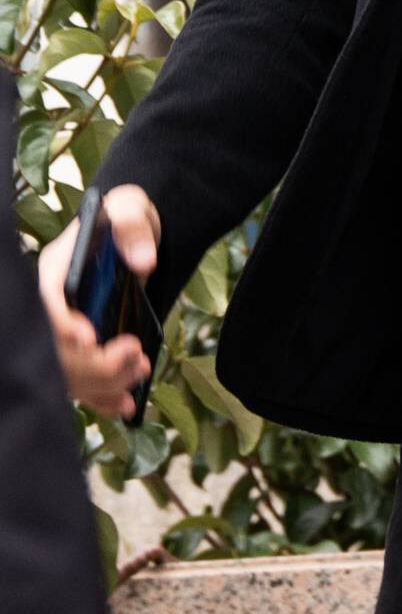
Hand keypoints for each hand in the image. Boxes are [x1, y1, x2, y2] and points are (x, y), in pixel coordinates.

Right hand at [38, 186, 160, 421]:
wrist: (134, 235)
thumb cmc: (124, 218)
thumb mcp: (129, 209)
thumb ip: (132, 227)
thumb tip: (142, 261)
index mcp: (53, 271)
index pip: (45, 303)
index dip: (63, 325)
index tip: (91, 340)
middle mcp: (54, 306)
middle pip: (56, 347)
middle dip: (94, 360)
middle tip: (134, 357)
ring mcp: (68, 329)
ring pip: (71, 371)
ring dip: (104, 380)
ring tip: (140, 371)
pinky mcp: (85, 348)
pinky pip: (85, 382)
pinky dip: (103, 396)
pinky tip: (125, 405)